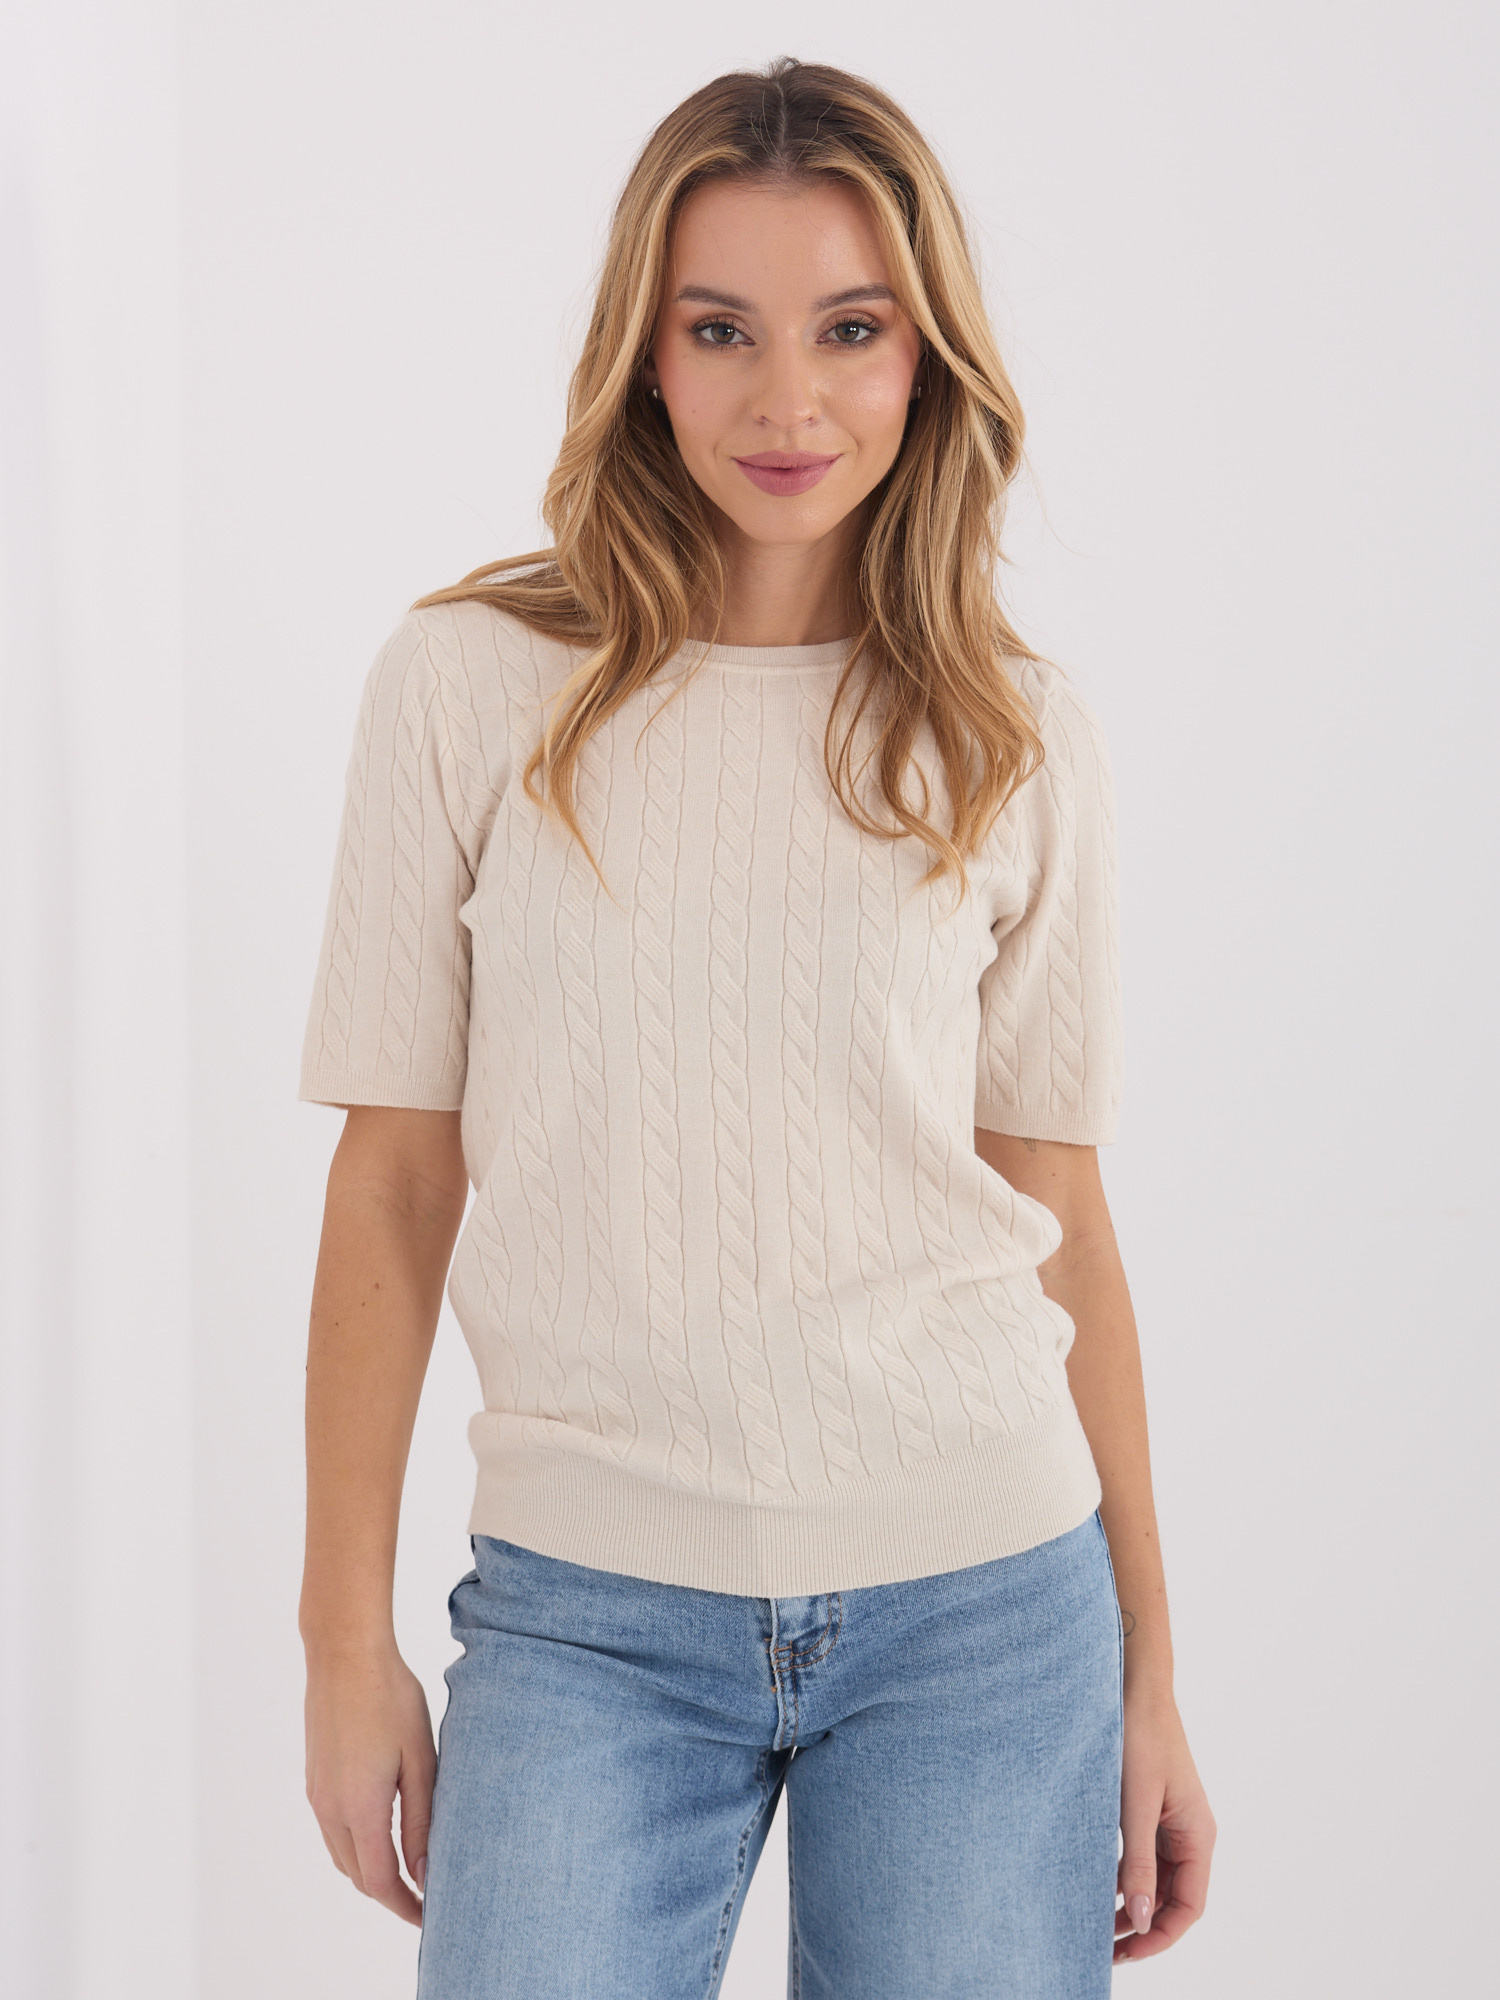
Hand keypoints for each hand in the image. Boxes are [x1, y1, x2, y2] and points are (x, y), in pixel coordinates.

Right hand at [303, 1641, 436, 1927]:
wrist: (344, 1653)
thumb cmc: (391, 1697)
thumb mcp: (420, 1758)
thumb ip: (421, 1819)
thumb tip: (424, 1872)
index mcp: (359, 1807)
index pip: (380, 1882)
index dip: (405, 1907)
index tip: (430, 1917)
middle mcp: (330, 1809)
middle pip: (358, 1876)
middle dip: (390, 1895)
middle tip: (425, 1899)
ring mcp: (317, 1795)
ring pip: (342, 1856)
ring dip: (371, 1873)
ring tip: (408, 1873)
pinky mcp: (314, 1780)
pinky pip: (332, 1832)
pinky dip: (356, 1848)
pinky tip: (380, 1837)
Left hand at [1114, 1682, 1215, 1963]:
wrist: (1133, 1683)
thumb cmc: (1138, 1735)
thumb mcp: (1134, 1804)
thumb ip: (1137, 1863)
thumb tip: (1139, 1919)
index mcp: (1198, 1835)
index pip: (1189, 1906)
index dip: (1161, 1935)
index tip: (1127, 1953)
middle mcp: (1190, 1832)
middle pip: (1174, 1898)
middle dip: (1144, 1926)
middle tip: (1104, 1947)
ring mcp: (1171, 1820)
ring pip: (1157, 1879)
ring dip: (1133, 1903)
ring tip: (1098, 1924)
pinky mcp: (1151, 1807)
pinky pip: (1144, 1855)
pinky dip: (1125, 1875)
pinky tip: (1098, 1885)